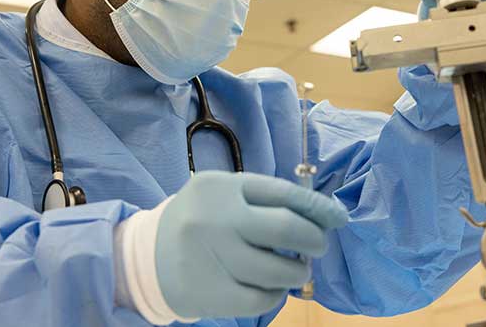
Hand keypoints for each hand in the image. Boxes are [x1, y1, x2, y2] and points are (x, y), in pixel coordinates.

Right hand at [155, 171, 347, 318]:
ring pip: (277, 269)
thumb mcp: (224, 196)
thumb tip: (321, 216)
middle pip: (285, 229)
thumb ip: (264, 200)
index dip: (317, 207)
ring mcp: (209, 256)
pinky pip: (260, 299)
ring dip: (297, 271)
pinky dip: (276, 295)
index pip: (283, 193)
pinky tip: (273, 288)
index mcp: (221, 187)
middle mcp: (214, 217)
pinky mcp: (207, 292)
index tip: (338, 218)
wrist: (147, 257)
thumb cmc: (200, 221)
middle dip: (314, 239)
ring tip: (297, 270)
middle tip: (319, 245)